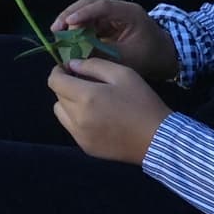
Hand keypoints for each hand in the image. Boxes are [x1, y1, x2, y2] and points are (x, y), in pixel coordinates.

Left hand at [48, 59, 171, 164]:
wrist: (158, 139)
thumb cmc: (142, 102)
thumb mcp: (122, 74)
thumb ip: (93, 65)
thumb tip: (71, 65)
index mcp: (86, 97)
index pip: (54, 81)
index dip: (58, 71)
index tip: (68, 68)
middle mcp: (77, 118)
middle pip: (57, 96)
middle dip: (65, 86)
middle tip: (83, 82)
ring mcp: (80, 136)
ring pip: (60, 113)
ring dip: (68, 103)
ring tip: (88, 100)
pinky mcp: (86, 148)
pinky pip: (71, 128)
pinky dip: (76, 119)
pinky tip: (95, 117)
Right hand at [51, 0, 178, 79]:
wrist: (167, 57)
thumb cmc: (151, 57)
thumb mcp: (128, 59)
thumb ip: (102, 55)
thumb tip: (75, 56)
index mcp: (129, 13)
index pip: (102, 6)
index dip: (83, 13)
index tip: (67, 23)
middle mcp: (119, 8)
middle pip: (90, 3)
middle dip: (71, 14)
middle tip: (56, 28)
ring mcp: (113, 14)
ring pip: (86, 10)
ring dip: (71, 20)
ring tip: (58, 32)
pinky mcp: (108, 22)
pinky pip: (89, 20)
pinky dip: (77, 27)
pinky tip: (68, 37)